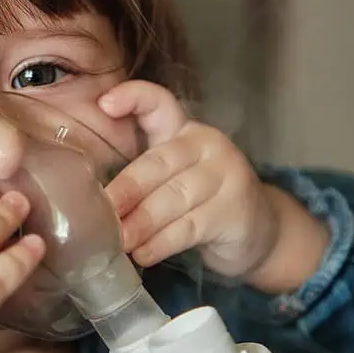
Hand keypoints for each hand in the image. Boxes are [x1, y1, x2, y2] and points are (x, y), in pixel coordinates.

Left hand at [99, 81, 279, 277]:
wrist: (260, 230)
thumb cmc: (201, 202)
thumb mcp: (172, 179)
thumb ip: (139, 179)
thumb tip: (92, 202)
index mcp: (183, 131)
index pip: (159, 104)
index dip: (133, 98)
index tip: (104, 104)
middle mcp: (206, 145)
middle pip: (158, 163)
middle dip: (126, 190)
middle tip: (102, 213)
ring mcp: (226, 175)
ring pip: (173, 198)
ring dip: (141, 223)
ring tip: (119, 241)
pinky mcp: (235, 210)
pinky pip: (190, 227)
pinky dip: (162, 243)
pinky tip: (143, 254)